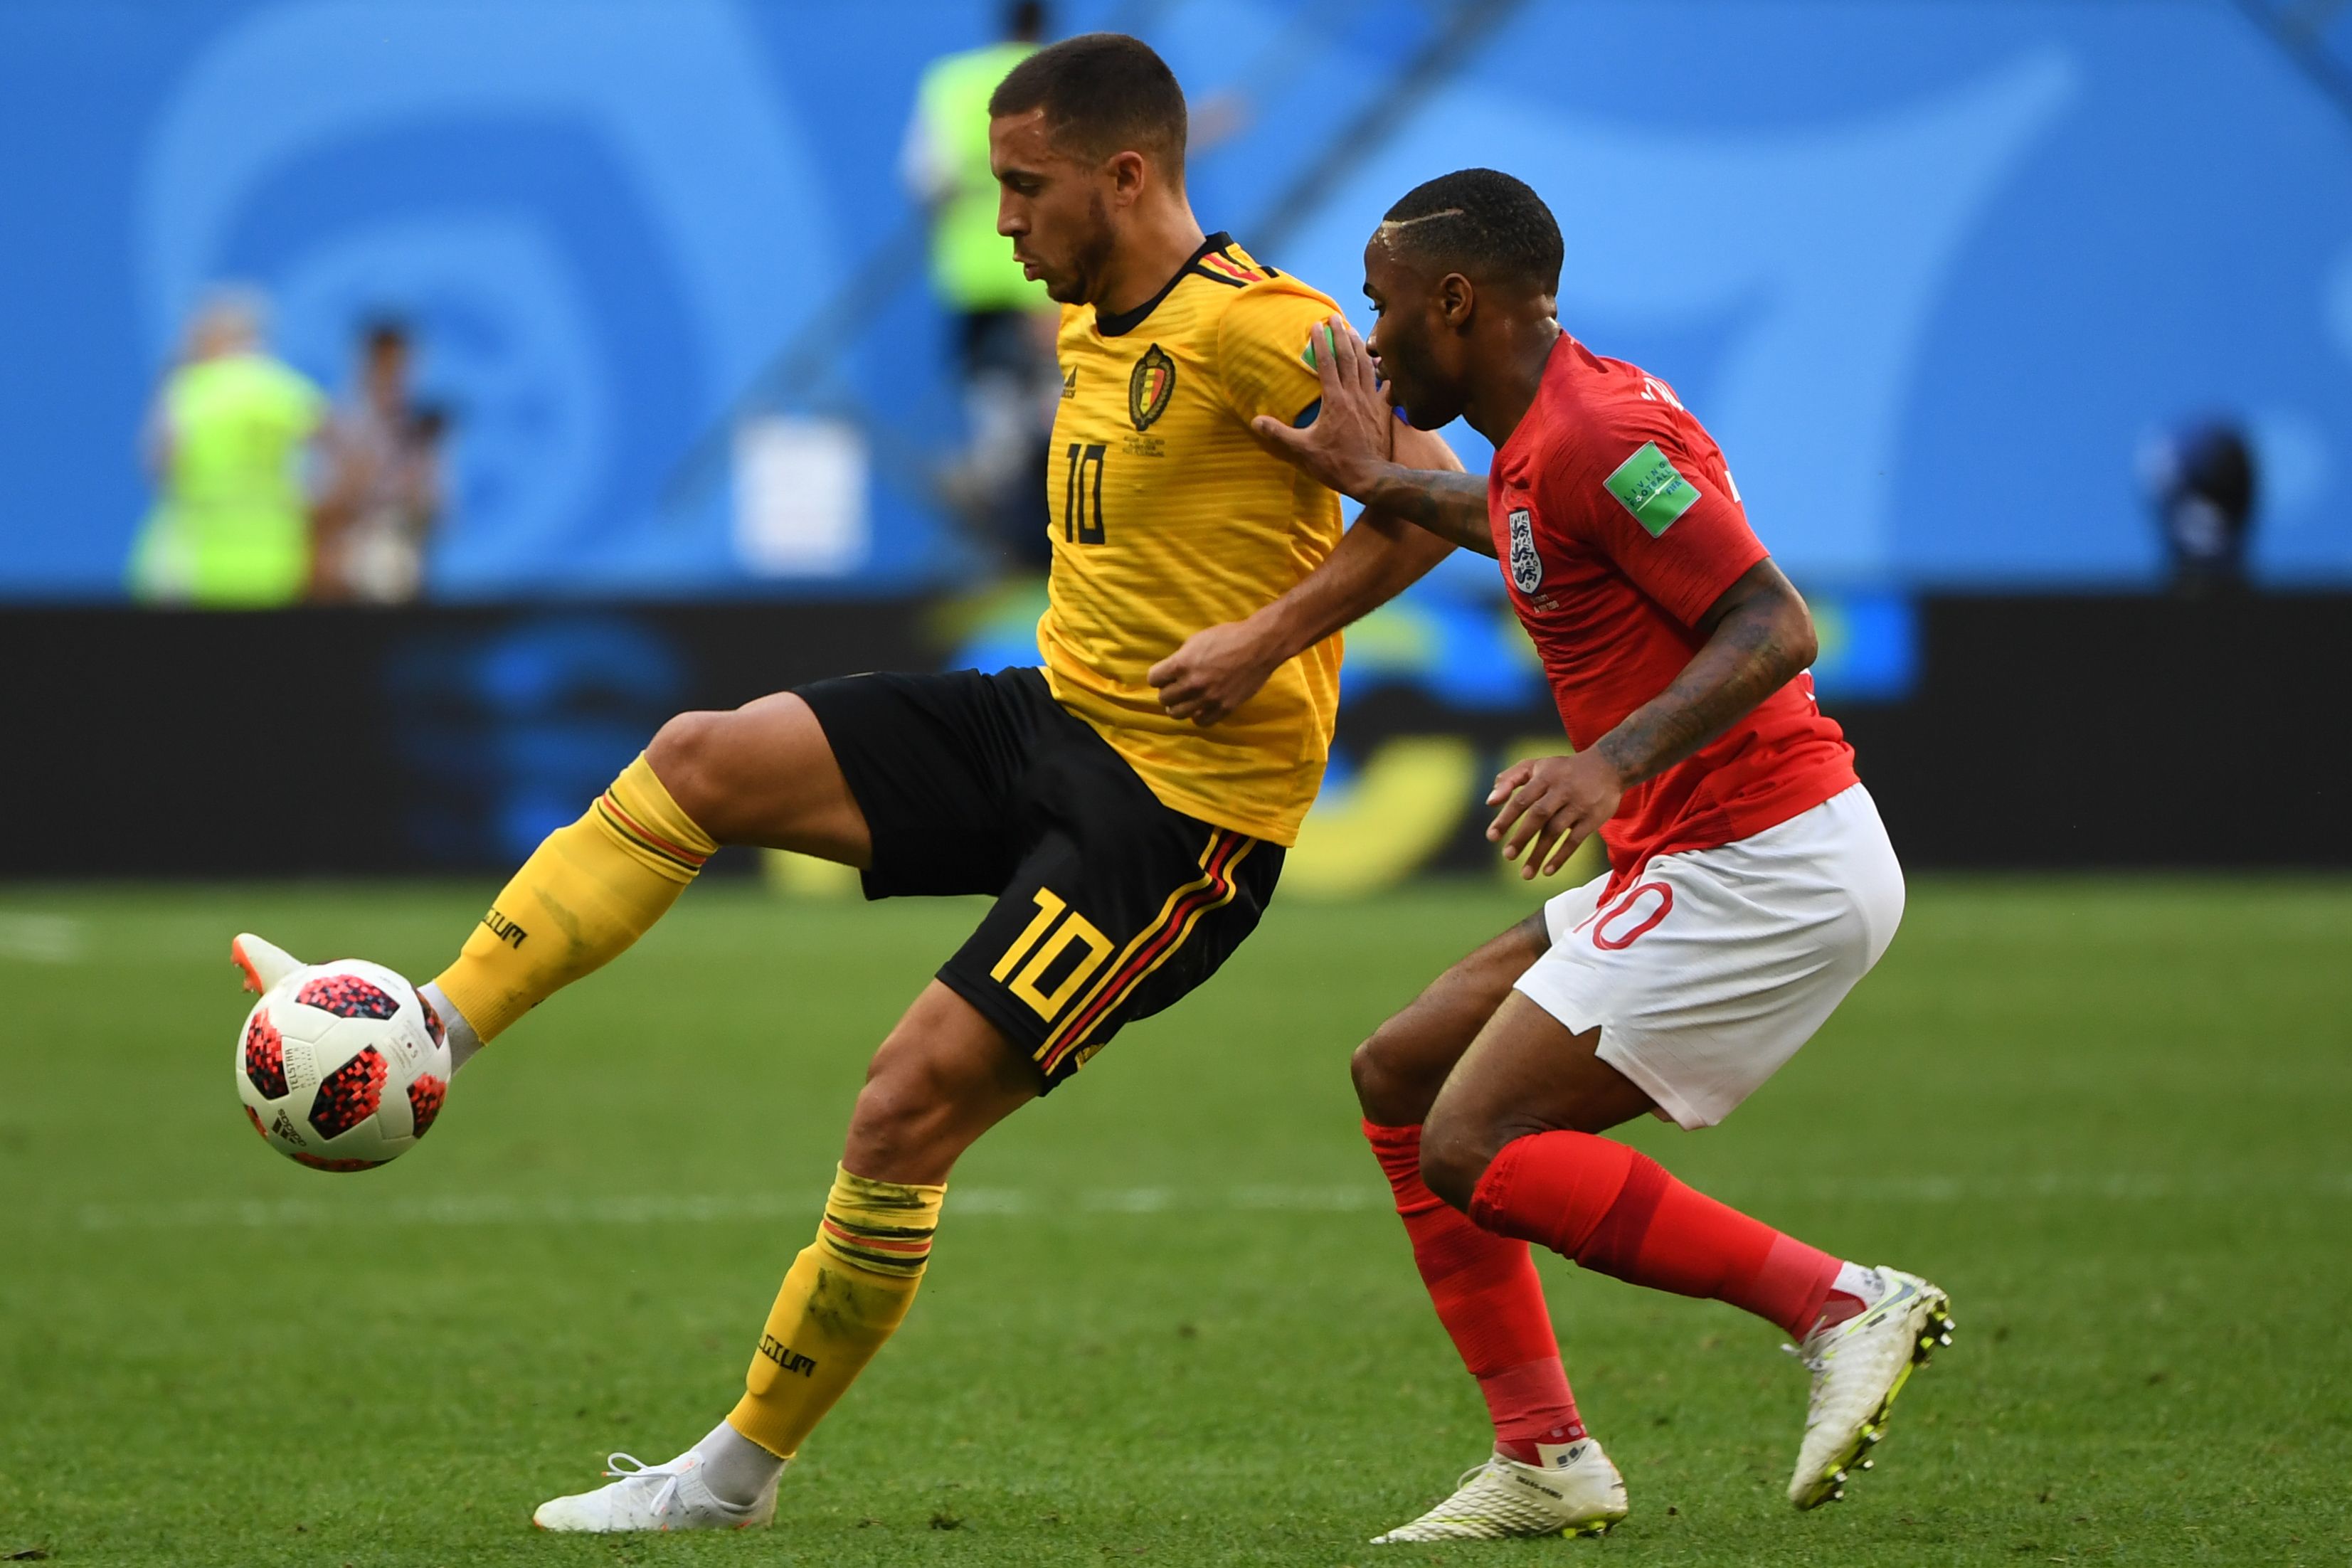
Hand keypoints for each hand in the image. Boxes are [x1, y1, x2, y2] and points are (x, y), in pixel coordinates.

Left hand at [1148, 619, 1284, 725]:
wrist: (1259, 645)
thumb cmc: (1228, 637)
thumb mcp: (1197, 640)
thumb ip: (1181, 658)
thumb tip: (1171, 672)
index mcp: (1182, 664)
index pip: (1153, 679)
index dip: (1159, 676)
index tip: (1165, 676)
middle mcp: (1192, 684)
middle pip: (1164, 698)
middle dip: (1168, 691)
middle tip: (1176, 687)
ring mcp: (1208, 698)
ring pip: (1178, 714)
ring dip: (1179, 706)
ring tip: (1186, 700)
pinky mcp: (1224, 708)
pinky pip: (1201, 721)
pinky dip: (1198, 716)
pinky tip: (1202, 707)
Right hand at [1247, 314, 1394, 501]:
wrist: (1370, 477)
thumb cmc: (1335, 463)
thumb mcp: (1302, 449)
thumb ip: (1279, 433)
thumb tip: (1256, 422)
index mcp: (1334, 399)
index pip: (1327, 363)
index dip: (1321, 342)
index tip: (1316, 325)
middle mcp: (1354, 394)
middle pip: (1348, 357)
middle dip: (1341, 335)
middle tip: (1335, 318)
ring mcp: (1371, 401)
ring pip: (1367, 366)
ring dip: (1360, 347)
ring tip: (1354, 332)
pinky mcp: (1383, 411)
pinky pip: (1386, 385)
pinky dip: (1384, 371)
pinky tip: (1383, 362)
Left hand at [1486, 752, 1623, 879]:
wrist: (1609, 766)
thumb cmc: (1563, 770)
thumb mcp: (1536, 766)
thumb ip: (1509, 779)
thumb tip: (1490, 802)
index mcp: (1544, 776)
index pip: (1521, 799)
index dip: (1505, 818)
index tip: (1491, 837)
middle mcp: (1561, 790)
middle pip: (1538, 815)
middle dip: (1521, 837)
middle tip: (1507, 856)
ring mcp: (1579, 805)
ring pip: (1556, 831)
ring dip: (1539, 854)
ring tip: (1525, 874)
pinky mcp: (1593, 818)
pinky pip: (1575, 840)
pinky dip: (1561, 857)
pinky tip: (1547, 870)